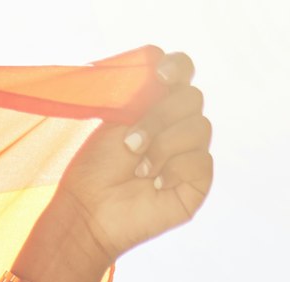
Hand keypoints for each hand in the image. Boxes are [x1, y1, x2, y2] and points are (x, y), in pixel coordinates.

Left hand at [50, 49, 213, 264]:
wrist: (89, 211)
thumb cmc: (95, 168)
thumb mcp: (113, 121)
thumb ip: (138, 92)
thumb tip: (158, 62)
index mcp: (157, 104)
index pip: (181, 70)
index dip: (176, 67)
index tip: (159, 75)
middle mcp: (178, 124)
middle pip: (192, 98)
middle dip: (159, 118)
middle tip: (130, 143)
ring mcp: (191, 152)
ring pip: (200, 127)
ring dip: (164, 146)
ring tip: (137, 169)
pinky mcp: (197, 181)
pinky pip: (201, 161)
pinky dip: (175, 169)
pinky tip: (153, 184)